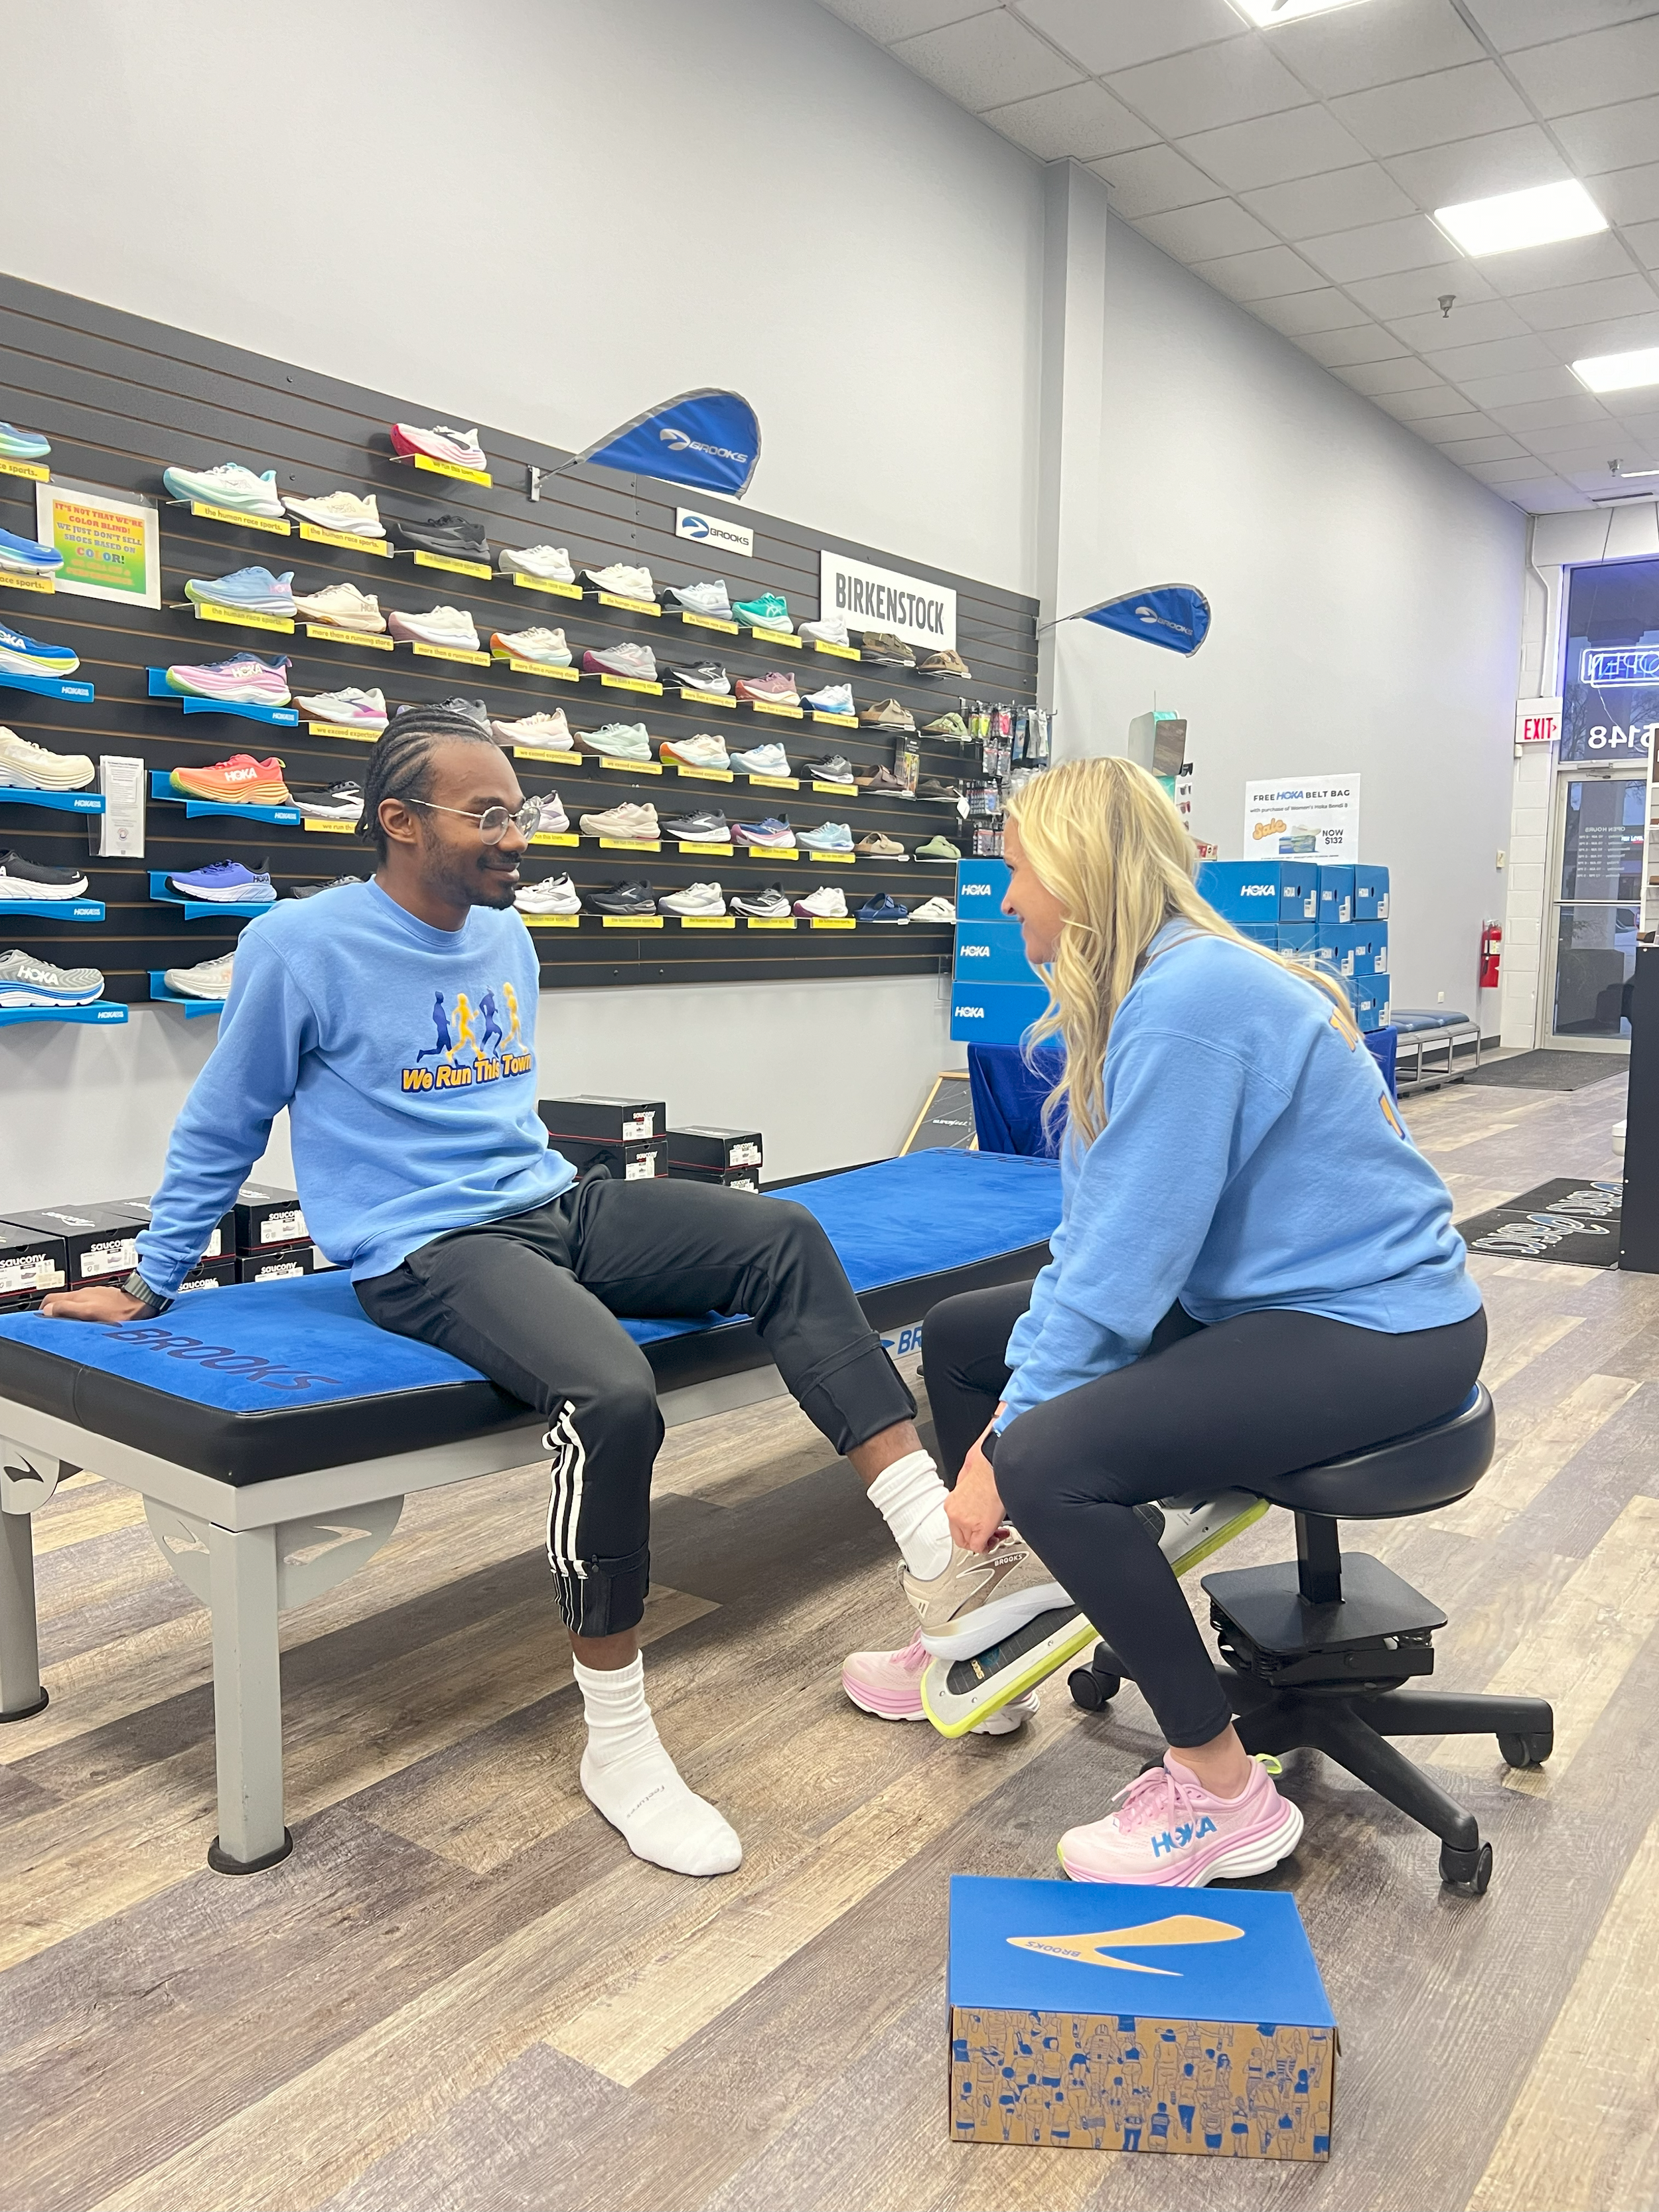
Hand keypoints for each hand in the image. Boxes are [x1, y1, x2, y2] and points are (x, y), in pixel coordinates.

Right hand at [38, 1286, 149, 1323]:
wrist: (143, 1303)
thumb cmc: (120, 1310)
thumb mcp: (90, 1312)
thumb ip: (68, 1310)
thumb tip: (48, 1311)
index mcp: (78, 1295)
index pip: (50, 1299)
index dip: (42, 1309)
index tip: (38, 1320)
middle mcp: (85, 1293)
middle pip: (61, 1300)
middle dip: (53, 1309)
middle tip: (49, 1323)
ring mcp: (96, 1296)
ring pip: (74, 1302)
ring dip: (67, 1311)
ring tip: (66, 1323)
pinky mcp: (106, 1300)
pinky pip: (87, 1305)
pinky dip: (81, 1312)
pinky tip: (86, 1320)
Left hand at [946, 1431, 1005, 1553]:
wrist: (994, 1464)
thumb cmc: (986, 1467)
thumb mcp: (968, 1481)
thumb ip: (967, 1497)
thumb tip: (974, 1502)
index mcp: (952, 1503)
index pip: (956, 1526)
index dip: (970, 1529)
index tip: (981, 1525)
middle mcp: (954, 1513)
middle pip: (961, 1537)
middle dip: (976, 1537)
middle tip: (990, 1532)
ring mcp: (964, 1521)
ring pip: (970, 1543)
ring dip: (985, 1540)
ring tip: (997, 1533)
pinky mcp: (978, 1528)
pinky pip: (980, 1547)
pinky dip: (989, 1546)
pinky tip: (999, 1536)